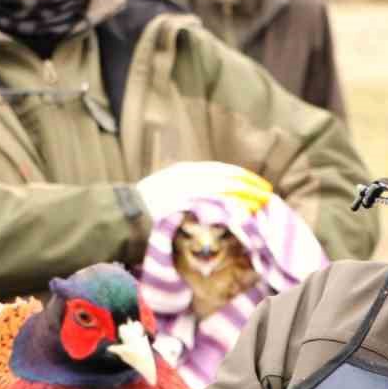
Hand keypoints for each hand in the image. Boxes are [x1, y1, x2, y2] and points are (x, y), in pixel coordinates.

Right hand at [135, 161, 273, 220]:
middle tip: (268, 195)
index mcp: (183, 170)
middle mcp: (185, 175)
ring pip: (222, 190)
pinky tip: (244, 214)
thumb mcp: (168, 193)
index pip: (220, 171)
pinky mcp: (181, 204)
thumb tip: (217, 201)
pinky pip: (211, 205)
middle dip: (249, 186)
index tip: (259, 185)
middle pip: (225, 178)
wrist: (120, 218)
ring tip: (261, 204)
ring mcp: (183, 189)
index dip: (243, 177)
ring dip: (244, 197)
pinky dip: (230, 208)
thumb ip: (191, 193)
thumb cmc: (143, 210)